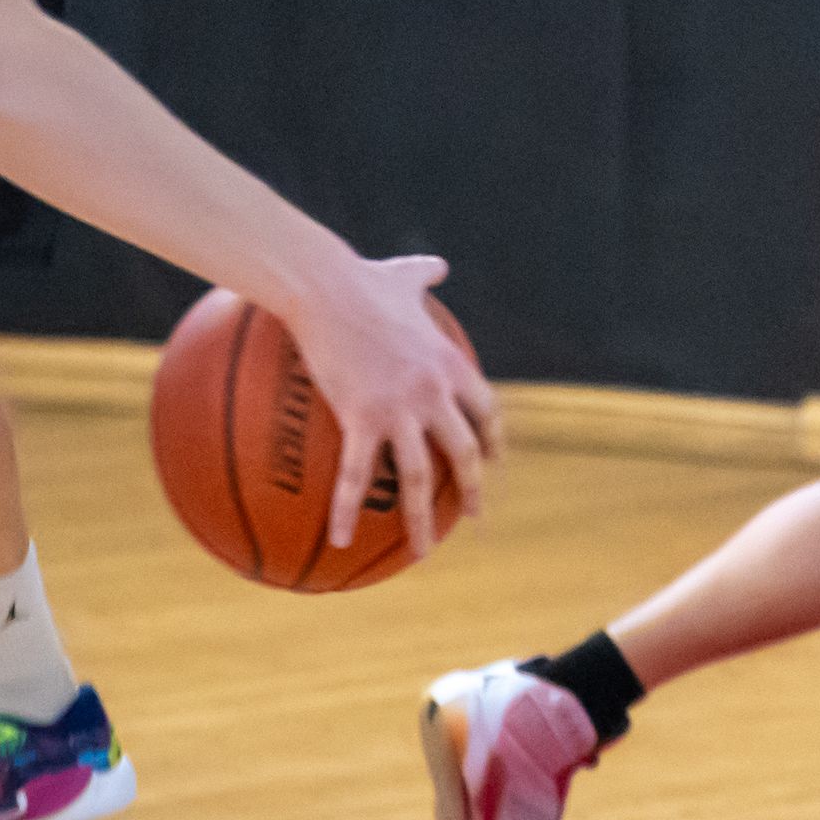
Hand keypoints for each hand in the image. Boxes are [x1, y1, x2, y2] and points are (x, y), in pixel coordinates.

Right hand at [282, 253, 496, 555]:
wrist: (326, 285)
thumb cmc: (361, 278)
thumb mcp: (404, 276)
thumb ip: (426, 275)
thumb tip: (439, 265)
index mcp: (451, 365)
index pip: (487, 412)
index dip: (494, 441)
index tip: (494, 462)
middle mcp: (436, 393)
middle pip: (466, 453)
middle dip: (475, 491)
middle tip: (476, 518)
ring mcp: (401, 409)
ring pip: (422, 478)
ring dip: (423, 522)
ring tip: (422, 554)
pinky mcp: (362, 418)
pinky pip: (357, 476)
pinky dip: (348, 511)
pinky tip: (343, 540)